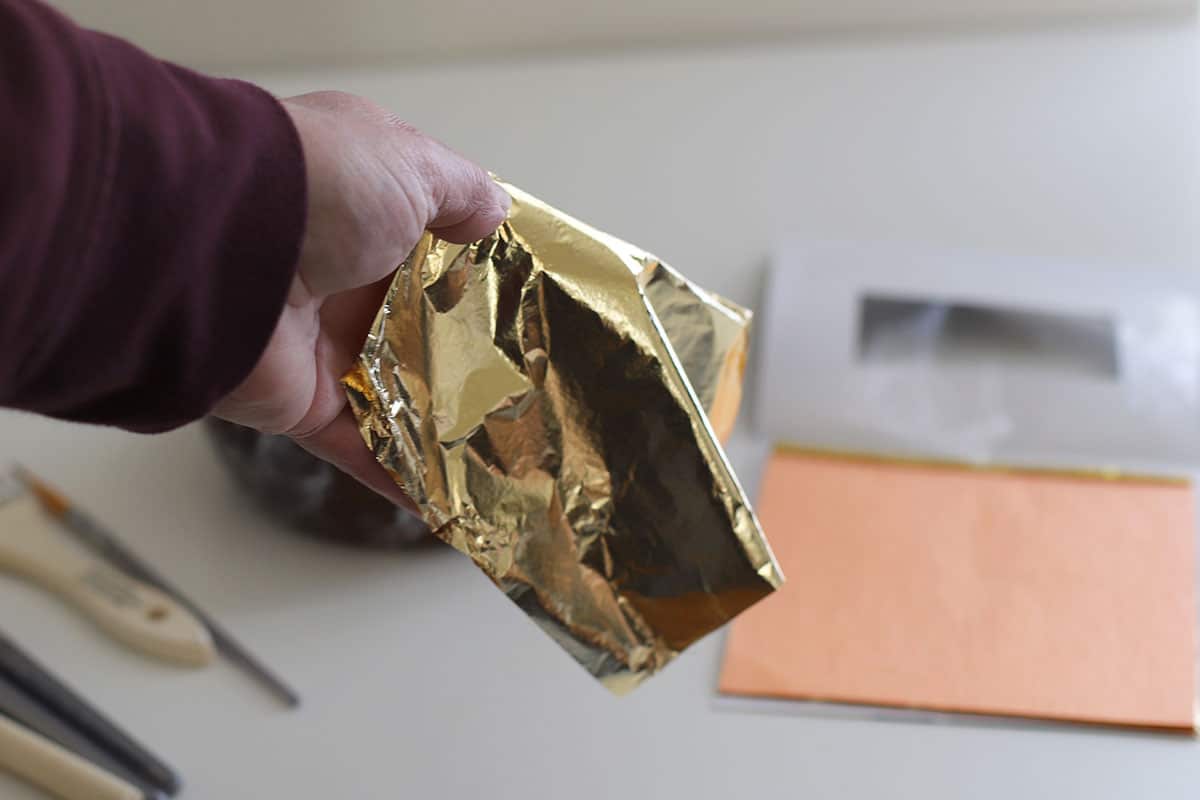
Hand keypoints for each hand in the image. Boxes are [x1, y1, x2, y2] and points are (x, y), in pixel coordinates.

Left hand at [213, 91, 509, 507]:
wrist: (213, 248)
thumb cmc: (314, 188)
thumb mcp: (409, 164)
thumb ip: (461, 192)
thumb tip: (495, 214)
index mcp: (363, 209)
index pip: (435, 247)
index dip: (483, 275)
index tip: (531, 308)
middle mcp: (339, 274)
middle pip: (421, 326)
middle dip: (472, 355)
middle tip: (532, 385)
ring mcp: (318, 341)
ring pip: (398, 393)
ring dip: (447, 421)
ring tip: (510, 450)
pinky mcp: (301, 402)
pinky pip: (362, 448)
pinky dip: (402, 478)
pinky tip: (452, 500)